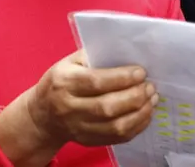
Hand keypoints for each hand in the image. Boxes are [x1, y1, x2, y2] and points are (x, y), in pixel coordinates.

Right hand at [27, 50, 157, 147]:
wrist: (43, 114)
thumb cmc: (62, 81)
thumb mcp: (70, 62)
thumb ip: (94, 56)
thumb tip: (127, 52)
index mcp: (64, 82)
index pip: (95, 82)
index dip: (121, 78)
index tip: (141, 72)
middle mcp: (69, 108)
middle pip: (107, 107)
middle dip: (134, 96)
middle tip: (150, 86)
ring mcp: (78, 128)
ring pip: (115, 126)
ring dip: (140, 113)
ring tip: (151, 99)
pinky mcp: (88, 141)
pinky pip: (117, 138)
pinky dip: (136, 126)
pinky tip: (144, 113)